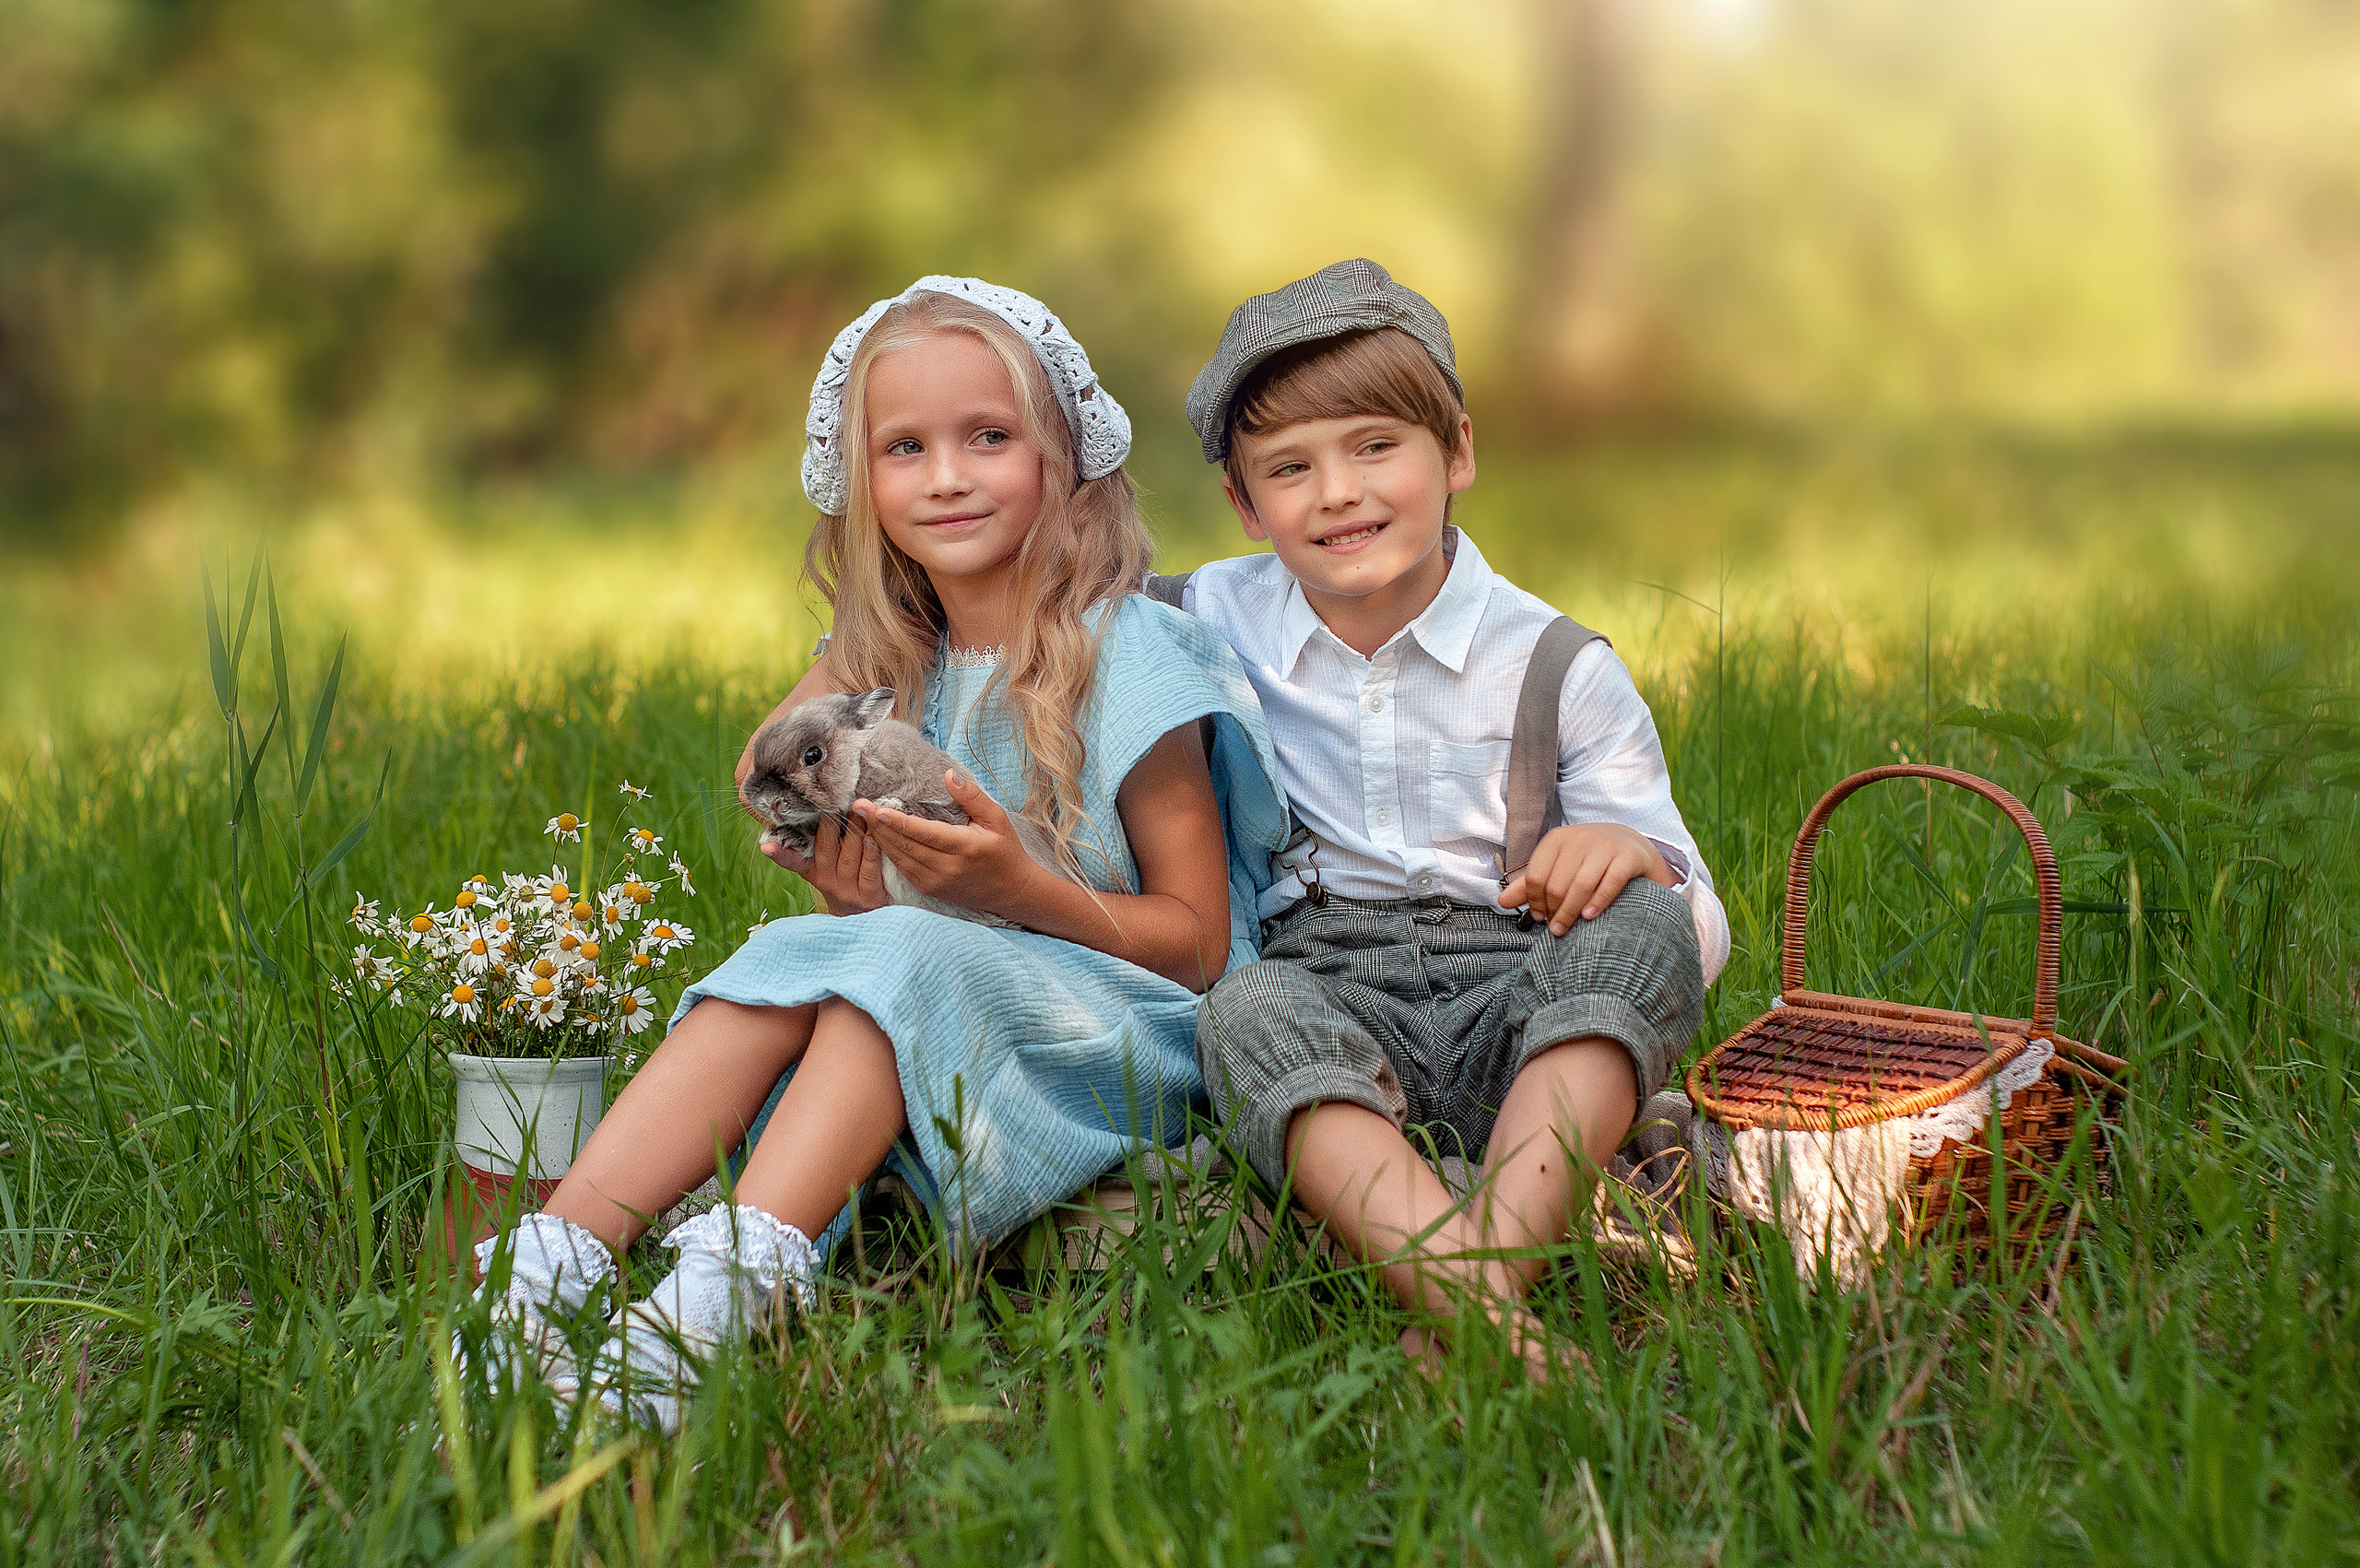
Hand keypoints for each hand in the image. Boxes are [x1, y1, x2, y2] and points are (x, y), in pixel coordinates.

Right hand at [763, 813, 889, 915]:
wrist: (864, 914)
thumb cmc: (845, 876)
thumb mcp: (824, 863)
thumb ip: (816, 838)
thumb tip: (798, 805)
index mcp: (812, 870)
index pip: (791, 861)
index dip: (779, 854)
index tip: (766, 847)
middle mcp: (827, 881)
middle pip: (826, 850)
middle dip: (830, 824)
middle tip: (835, 802)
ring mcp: (848, 891)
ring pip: (849, 858)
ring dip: (855, 832)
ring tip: (860, 811)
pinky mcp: (870, 896)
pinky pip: (869, 871)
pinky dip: (871, 853)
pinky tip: (874, 837)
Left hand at [856, 771, 1046, 920]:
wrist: (1012, 891)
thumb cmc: (1005, 850)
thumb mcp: (997, 818)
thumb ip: (972, 797)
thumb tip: (948, 775)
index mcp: (964, 847)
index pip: (923, 833)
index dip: (896, 821)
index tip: (874, 808)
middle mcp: (946, 868)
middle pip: (904, 845)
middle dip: (877, 826)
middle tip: (857, 806)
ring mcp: (936, 882)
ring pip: (899, 859)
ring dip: (878, 839)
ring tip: (860, 819)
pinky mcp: (930, 889)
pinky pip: (902, 869)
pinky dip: (888, 853)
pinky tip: (876, 837)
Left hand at [1497, 822, 1672, 936]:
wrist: (1630, 844)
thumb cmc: (1586, 860)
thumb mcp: (1558, 865)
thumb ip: (1530, 884)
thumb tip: (1501, 902)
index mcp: (1557, 839)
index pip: (1536, 875)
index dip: (1534, 901)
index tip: (1538, 916)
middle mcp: (1580, 838)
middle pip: (1557, 883)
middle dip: (1552, 910)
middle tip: (1553, 927)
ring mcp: (1605, 846)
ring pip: (1580, 885)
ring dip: (1569, 912)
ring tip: (1564, 929)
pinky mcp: (1627, 857)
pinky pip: (1610, 883)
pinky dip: (1597, 902)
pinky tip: (1588, 917)